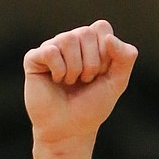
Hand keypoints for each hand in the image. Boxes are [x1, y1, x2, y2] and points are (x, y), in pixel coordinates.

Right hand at [24, 21, 137, 148]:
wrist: (70, 131)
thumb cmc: (91, 107)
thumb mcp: (116, 83)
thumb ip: (124, 59)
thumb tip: (109, 38)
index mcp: (90, 43)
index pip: (101, 27)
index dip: (105, 53)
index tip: (101, 74)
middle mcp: (70, 41)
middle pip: (85, 33)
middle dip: (91, 64)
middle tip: (85, 81)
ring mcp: (52, 48)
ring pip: (67, 39)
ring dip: (74, 69)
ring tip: (70, 82)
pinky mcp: (34, 58)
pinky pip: (50, 51)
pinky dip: (59, 70)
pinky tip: (56, 81)